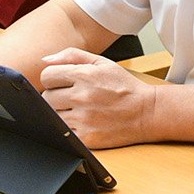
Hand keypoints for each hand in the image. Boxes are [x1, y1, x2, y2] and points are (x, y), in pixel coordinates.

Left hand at [37, 47, 160, 147]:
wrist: (147, 112)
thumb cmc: (124, 86)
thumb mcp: (102, 63)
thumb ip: (72, 55)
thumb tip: (45, 59)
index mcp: (84, 75)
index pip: (46, 76)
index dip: (53, 79)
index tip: (62, 83)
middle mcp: (82, 97)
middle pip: (46, 97)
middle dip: (55, 97)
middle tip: (70, 98)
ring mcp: (83, 119)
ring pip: (51, 116)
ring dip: (60, 113)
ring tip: (77, 111)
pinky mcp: (86, 138)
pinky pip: (62, 133)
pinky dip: (68, 129)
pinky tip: (81, 124)